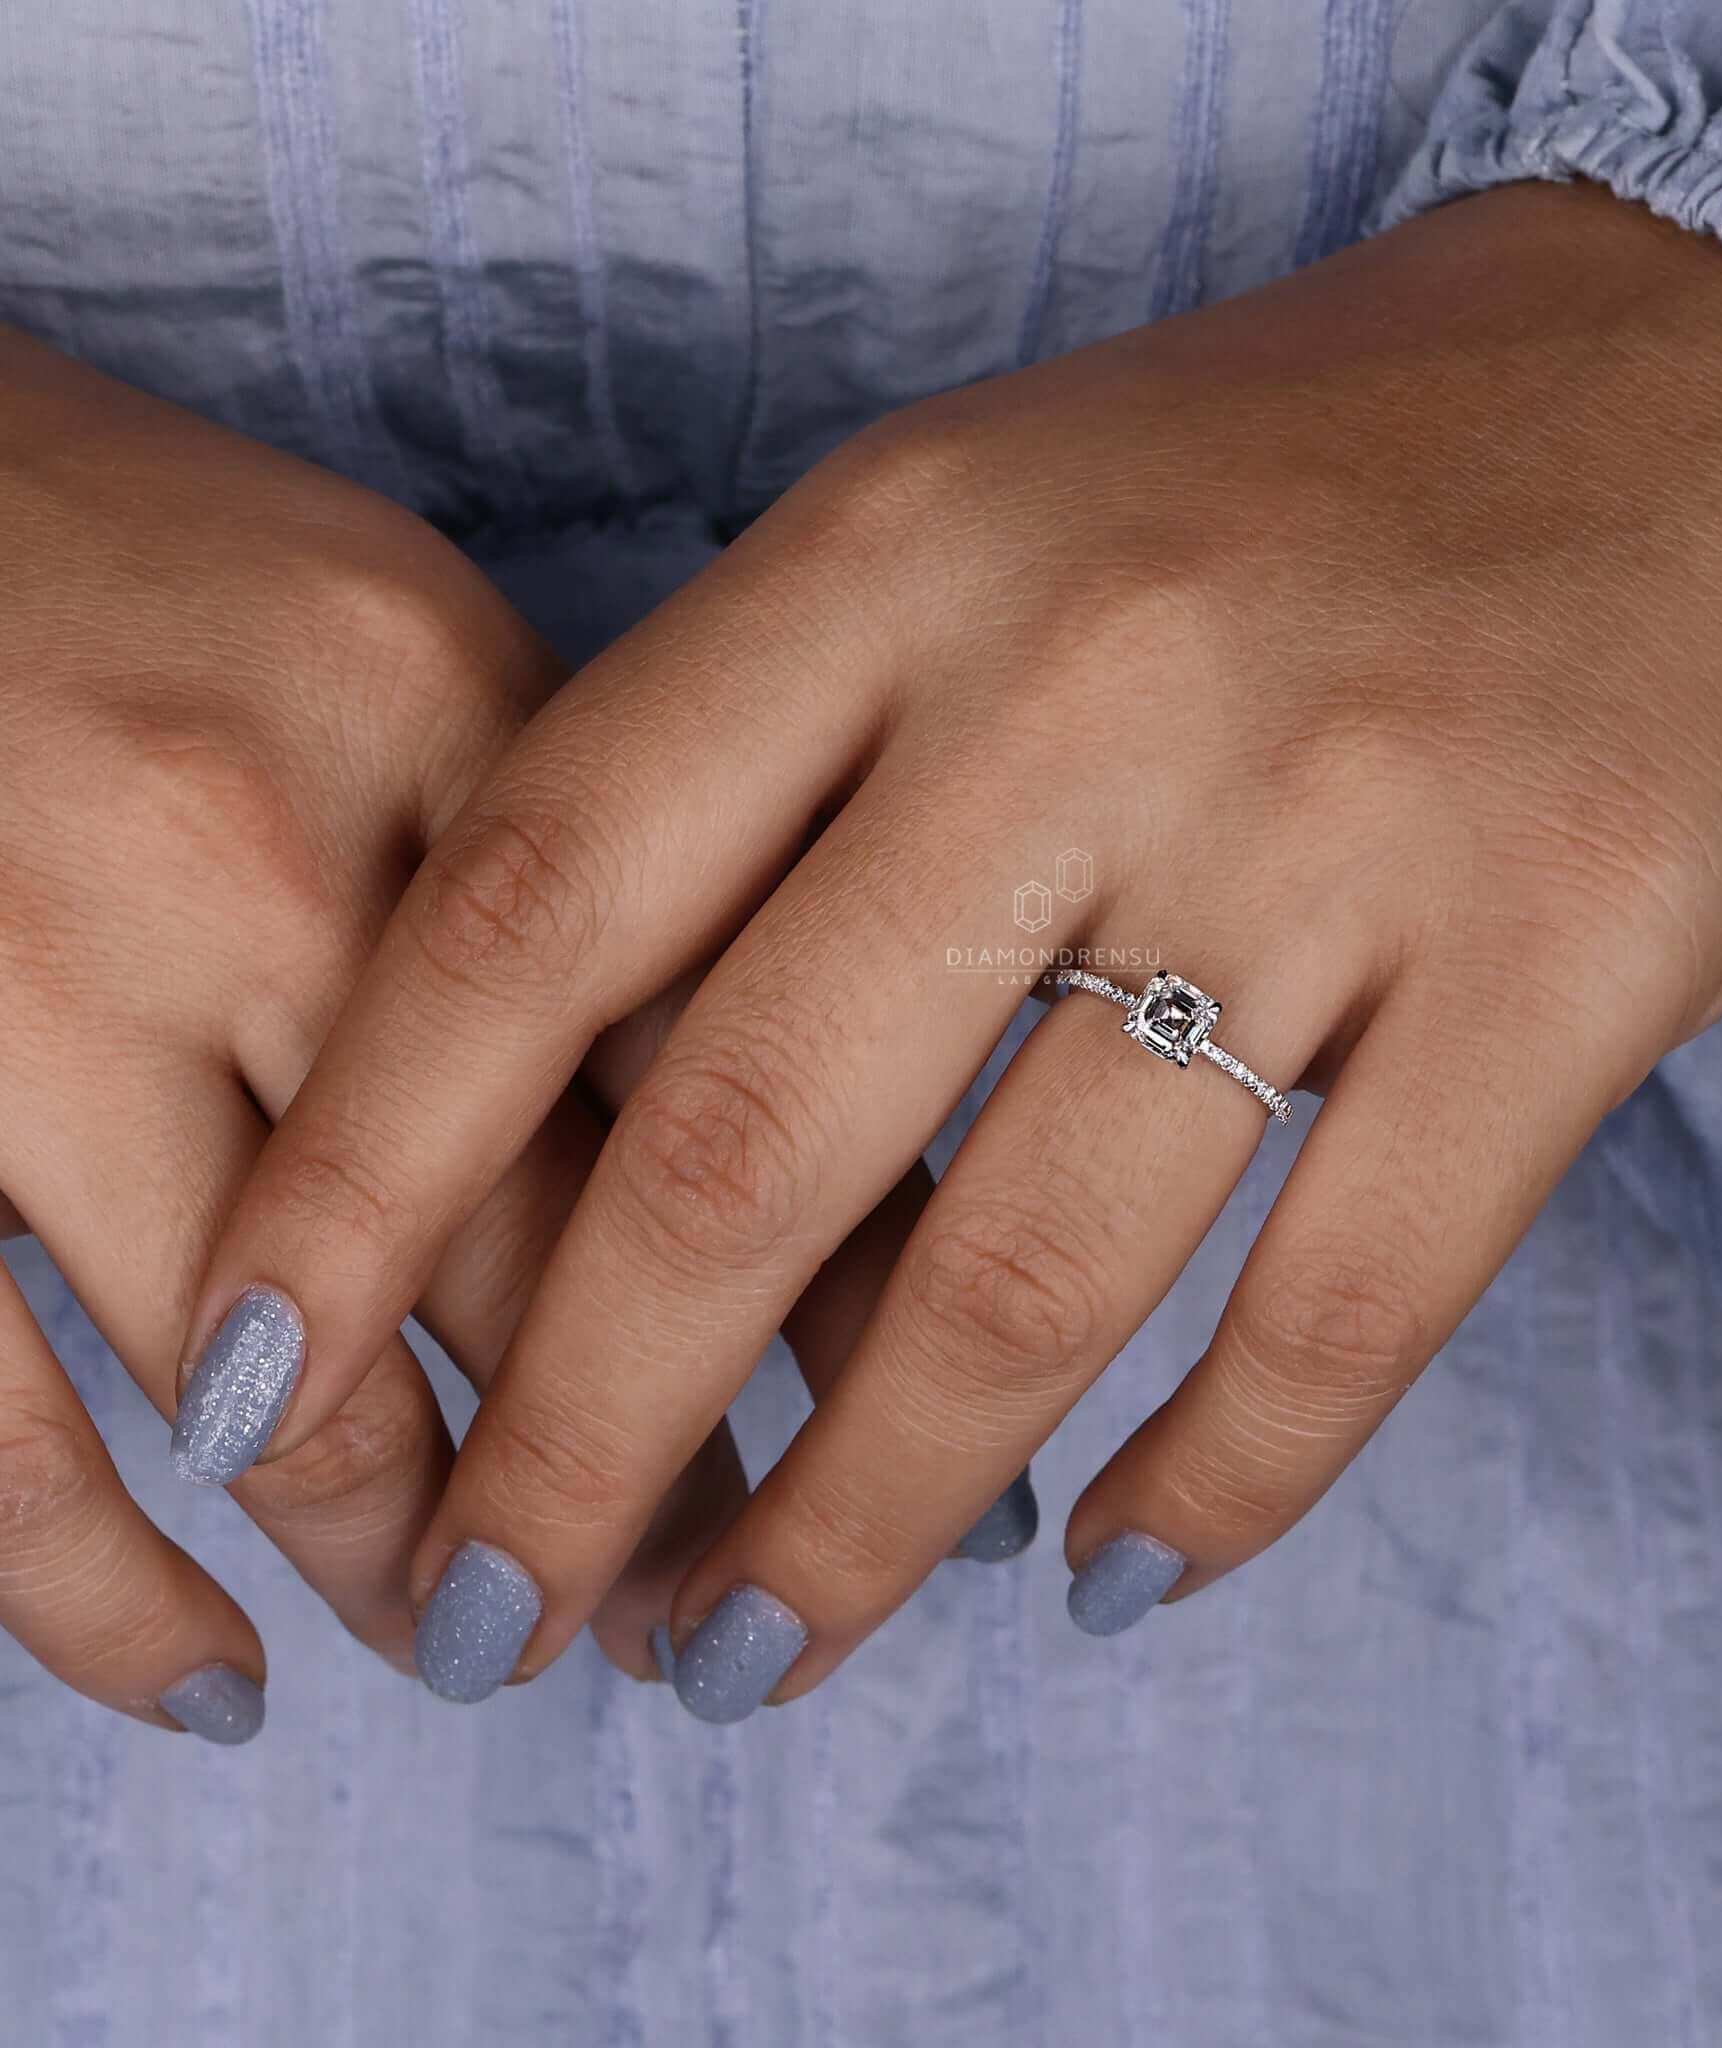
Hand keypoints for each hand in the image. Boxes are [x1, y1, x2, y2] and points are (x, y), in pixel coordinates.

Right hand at [0, 328, 953, 1734]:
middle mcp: (252, 846)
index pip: (692, 1045)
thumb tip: (782, 1098)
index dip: (827, 1273)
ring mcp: (31, 985)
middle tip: (726, 1580)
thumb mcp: (402, 647)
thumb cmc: (141, 575)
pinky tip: (215, 1679)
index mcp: (433, 708)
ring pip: (288, 1378)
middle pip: (528, 1241)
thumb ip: (581, 857)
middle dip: (649, 1458)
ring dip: (421, 1552)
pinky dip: (100, 1590)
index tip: (910, 1408)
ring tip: (509, 1636)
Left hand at [187, 180, 1721, 1719]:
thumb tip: (595, 1137)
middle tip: (512, 1614)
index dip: (371, 1175)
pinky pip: (1341, 1310)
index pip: (547, 900)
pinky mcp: (1571, 951)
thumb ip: (789, 788)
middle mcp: (1094, 672)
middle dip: (581, 1434)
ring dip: (863, 1520)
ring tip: (762, 1652)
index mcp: (901, 551)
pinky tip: (1118, 1581)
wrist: (1705, 389)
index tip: (263, 1382)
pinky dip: (1215, 1494)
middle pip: (742, 1135)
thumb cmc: (1297, 492)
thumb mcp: (984, 538)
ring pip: (1026, 1273)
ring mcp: (1345, 815)